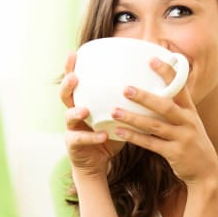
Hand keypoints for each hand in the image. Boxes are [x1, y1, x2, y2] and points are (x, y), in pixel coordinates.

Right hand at [59, 52, 124, 177]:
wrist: (98, 163)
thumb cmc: (109, 135)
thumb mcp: (118, 116)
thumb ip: (127, 102)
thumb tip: (152, 84)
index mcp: (84, 102)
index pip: (76, 82)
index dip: (72, 68)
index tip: (74, 53)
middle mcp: (74, 113)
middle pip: (65, 96)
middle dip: (68, 85)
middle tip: (75, 77)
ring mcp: (72, 129)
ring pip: (69, 117)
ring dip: (76, 112)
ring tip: (85, 110)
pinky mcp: (74, 146)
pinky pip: (81, 140)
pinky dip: (92, 138)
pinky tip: (102, 136)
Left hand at [111, 58, 217, 185]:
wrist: (206, 171)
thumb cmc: (192, 143)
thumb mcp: (189, 123)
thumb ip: (175, 109)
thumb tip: (152, 93)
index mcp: (190, 111)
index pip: (180, 87)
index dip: (167, 72)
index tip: (152, 59)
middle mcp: (188, 122)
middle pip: (165, 106)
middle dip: (145, 97)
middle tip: (125, 89)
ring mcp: (182, 138)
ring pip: (155, 126)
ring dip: (133, 118)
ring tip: (115, 111)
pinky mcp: (175, 153)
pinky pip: (151, 144)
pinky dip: (134, 137)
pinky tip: (119, 132)